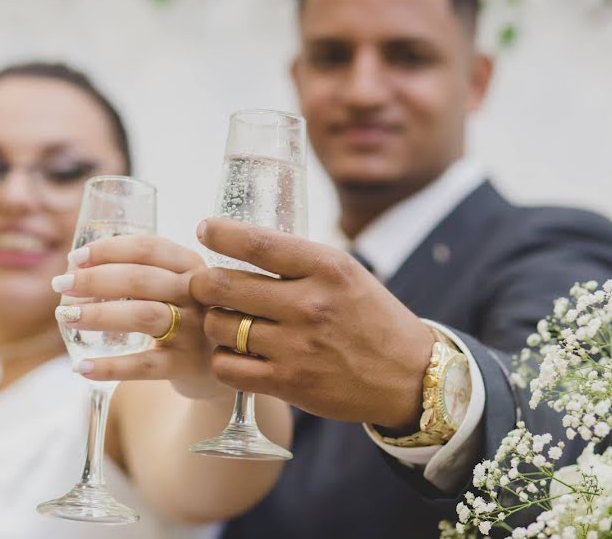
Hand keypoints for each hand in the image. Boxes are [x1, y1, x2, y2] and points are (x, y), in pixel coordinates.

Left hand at [52, 235, 228, 401]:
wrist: (225, 361)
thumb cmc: (185, 314)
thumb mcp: (177, 285)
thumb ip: (141, 271)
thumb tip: (75, 266)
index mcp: (191, 265)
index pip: (148, 248)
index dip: (108, 250)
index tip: (75, 258)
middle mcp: (197, 294)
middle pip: (140, 279)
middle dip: (94, 279)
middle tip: (60, 284)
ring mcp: (195, 330)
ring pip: (143, 315)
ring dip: (99, 314)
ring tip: (66, 316)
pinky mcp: (188, 365)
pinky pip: (145, 366)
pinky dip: (111, 366)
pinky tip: (81, 367)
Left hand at [190, 218, 434, 430]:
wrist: (410, 376)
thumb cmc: (371, 318)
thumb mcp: (347, 274)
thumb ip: (298, 261)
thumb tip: (241, 243)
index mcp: (327, 267)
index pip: (257, 243)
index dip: (221, 233)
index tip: (204, 229)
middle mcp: (310, 304)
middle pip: (224, 285)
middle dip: (202, 282)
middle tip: (202, 284)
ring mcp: (298, 346)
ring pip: (220, 326)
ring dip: (213, 322)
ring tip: (224, 321)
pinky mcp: (290, 383)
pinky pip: (228, 367)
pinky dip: (222, 359)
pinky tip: (235, 353)